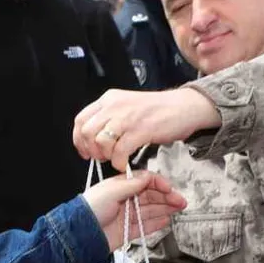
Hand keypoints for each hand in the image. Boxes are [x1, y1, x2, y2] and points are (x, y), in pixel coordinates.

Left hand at [73, 88, 220, 170]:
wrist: (184, 106)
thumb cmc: (158, 110)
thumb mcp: (127, 106)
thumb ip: (110, 118)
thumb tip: (95, 139)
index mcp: (109, 99)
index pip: (81, 120)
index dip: (79, 140)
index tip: (85, 151)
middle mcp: (115, 106)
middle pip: (87, 132)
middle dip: (92, 150)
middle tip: (103, 157)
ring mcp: (127, 117)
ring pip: (101, 141)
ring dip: (106, 156)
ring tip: (116, 158)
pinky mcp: (141, 130)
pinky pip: (119, 151)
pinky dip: (119, 162)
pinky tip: (124, 163)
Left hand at [82, 172, 186, 251]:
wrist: (80, 234)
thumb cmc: (89, 209)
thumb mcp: (111, 191)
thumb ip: (131, 184)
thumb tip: (147, 176)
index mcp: (120, 187)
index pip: (144, 181)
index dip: (158, 184)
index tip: (169, 188)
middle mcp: (124, 200)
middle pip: (150, 196)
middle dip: (166, 197)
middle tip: (180, 201)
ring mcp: (126, 216)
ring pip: (151, 211)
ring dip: (165, 209)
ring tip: (178, 209)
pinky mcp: (127, 231)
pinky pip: (145, 226)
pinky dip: (156, 224)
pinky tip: (166, 220)